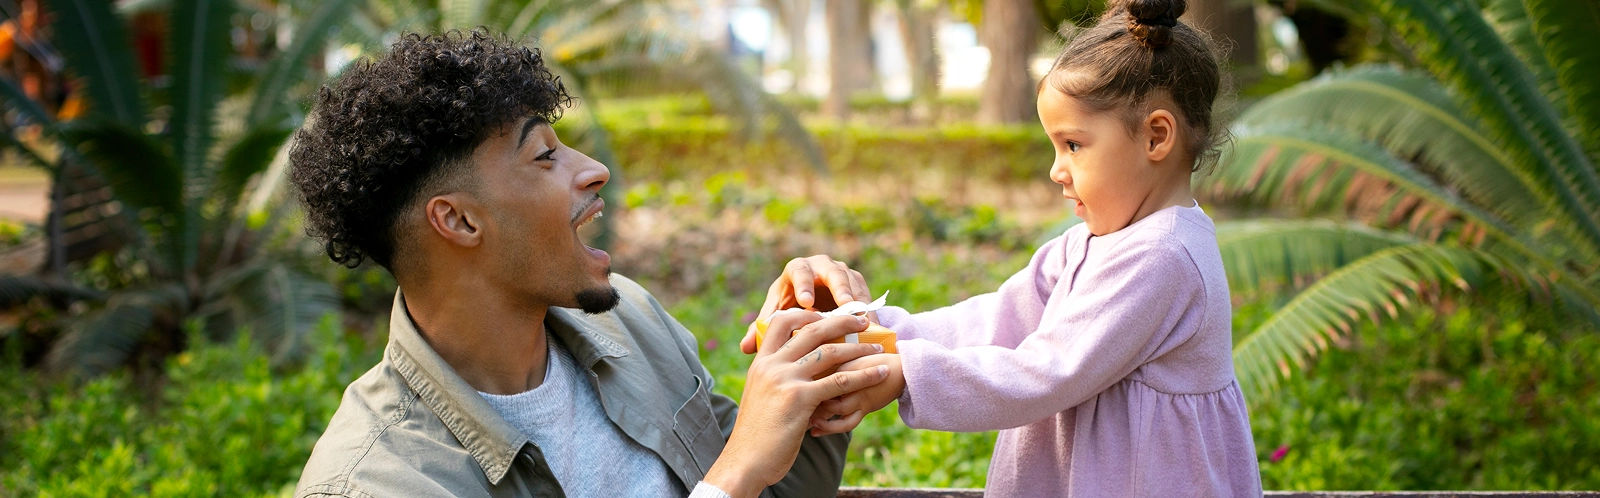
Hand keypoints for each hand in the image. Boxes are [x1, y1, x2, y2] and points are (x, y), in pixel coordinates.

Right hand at [703, 312, 888, 496]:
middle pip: (811, 330)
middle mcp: (772, 365)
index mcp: (761, 362)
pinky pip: (840, 381)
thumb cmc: (756, 435)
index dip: (806, 314)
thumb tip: (803, 376)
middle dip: (841, 322)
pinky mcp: (800, 399)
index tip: (826, 315)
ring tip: (877, 350)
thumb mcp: (761, 397)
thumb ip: (778, 381)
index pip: (781, 322)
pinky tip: (880, 374)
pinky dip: (865, 376)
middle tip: (862, 321)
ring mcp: (785, 380)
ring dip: (859, 349)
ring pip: (829, 353)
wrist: (745, 461)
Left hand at [740, 255, 873, 354]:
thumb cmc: (791, 311)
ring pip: (852, 282)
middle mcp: (821, 267)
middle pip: (832, 272)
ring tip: (861, 318)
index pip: (798, 270)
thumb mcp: (778, 318)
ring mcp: (842, 273)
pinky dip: (868, 310)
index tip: (806, 302)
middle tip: (844, 306)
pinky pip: (865, 295)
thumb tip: (745, 347)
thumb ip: (763, 330)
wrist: (814, 307)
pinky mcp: (858, 285)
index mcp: (796, 271)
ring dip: (858, 300)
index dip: (803, 284)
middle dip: (838, 288)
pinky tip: (871, 326)